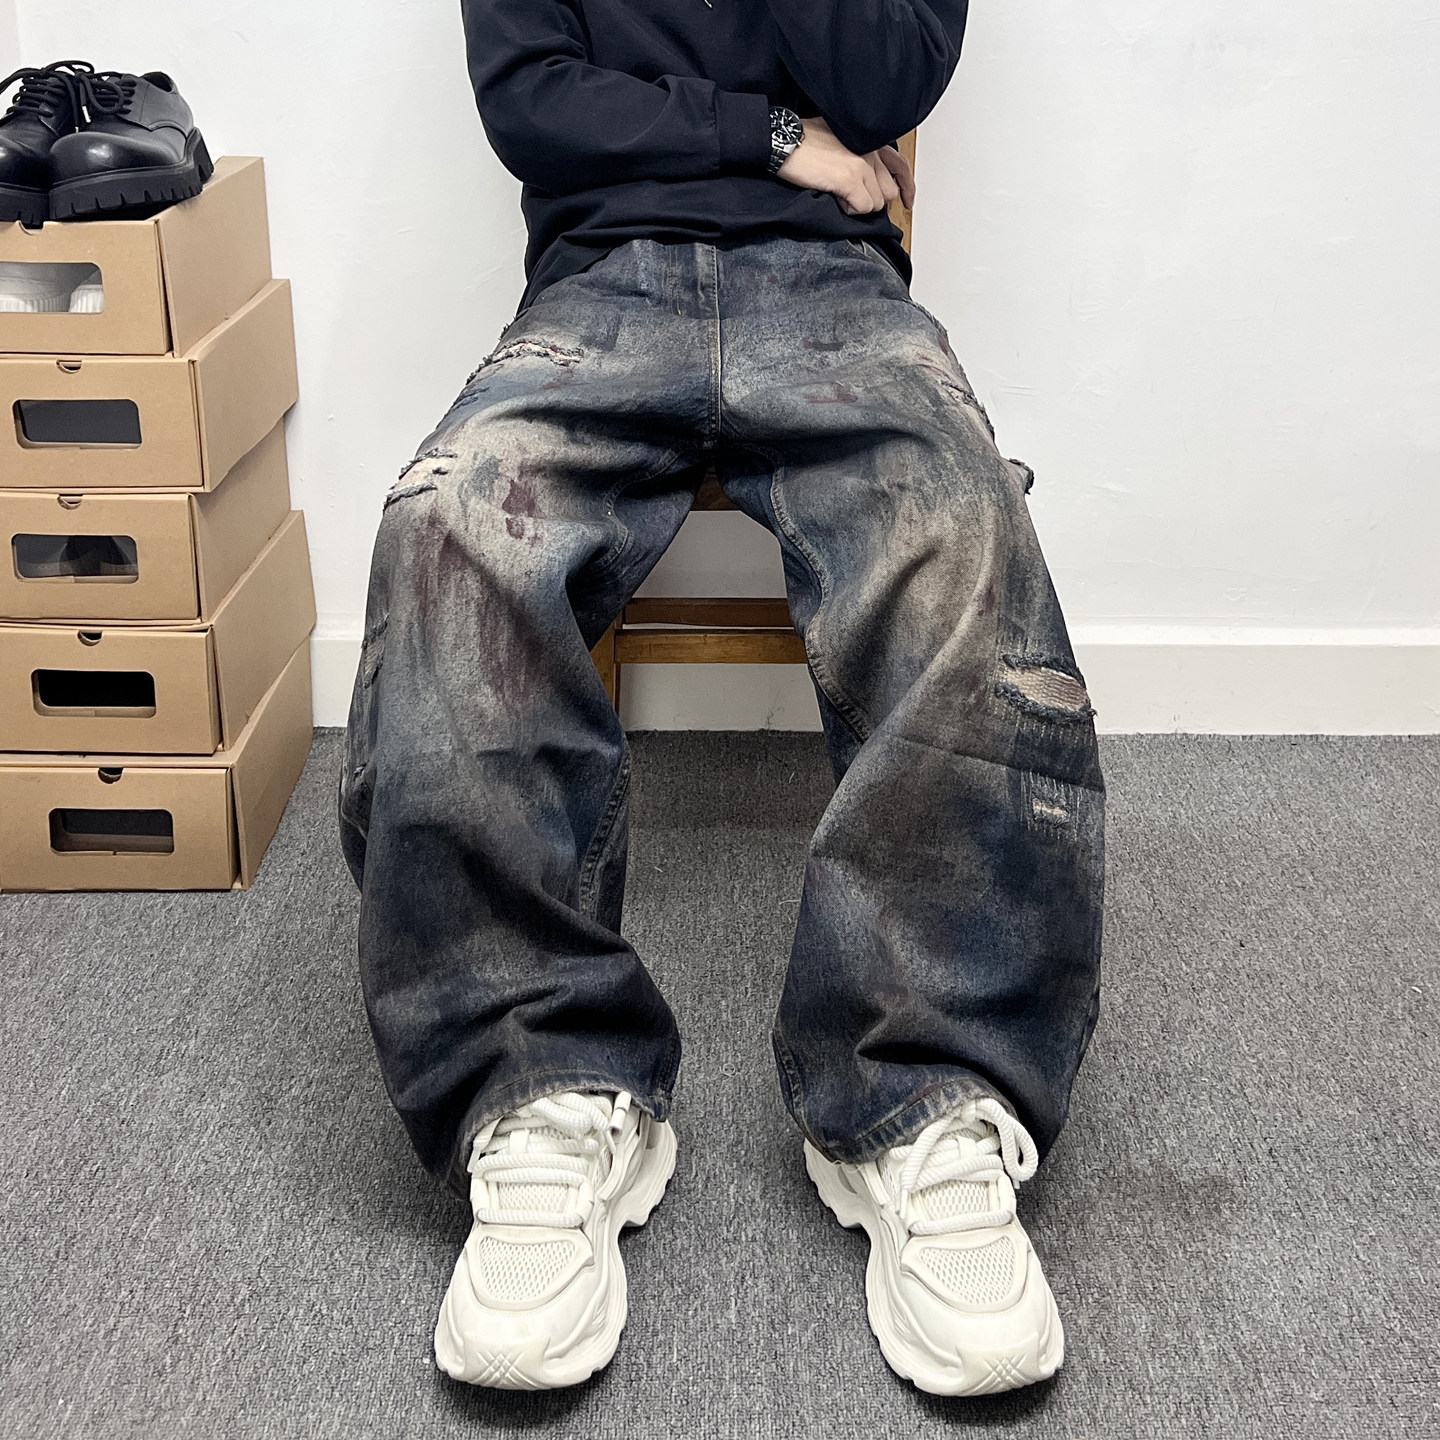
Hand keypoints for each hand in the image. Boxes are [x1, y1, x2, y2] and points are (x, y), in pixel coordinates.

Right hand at [777, 116, 915, 215]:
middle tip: (849, 195)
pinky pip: (862, 208)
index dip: (906, 187)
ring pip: (876, 203)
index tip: (907, 202)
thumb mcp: (840, 137)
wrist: (783, 140)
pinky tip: (833, 195)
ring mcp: (862, 163)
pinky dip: (848, 209)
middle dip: (870, 199)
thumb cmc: (803, 139)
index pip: (899, 165)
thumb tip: (864, 178)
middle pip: (888, 192)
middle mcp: (871, 149)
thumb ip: (858, 152)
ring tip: (837, 191)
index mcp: (870, 139)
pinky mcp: (850, 178)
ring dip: (857, 204)